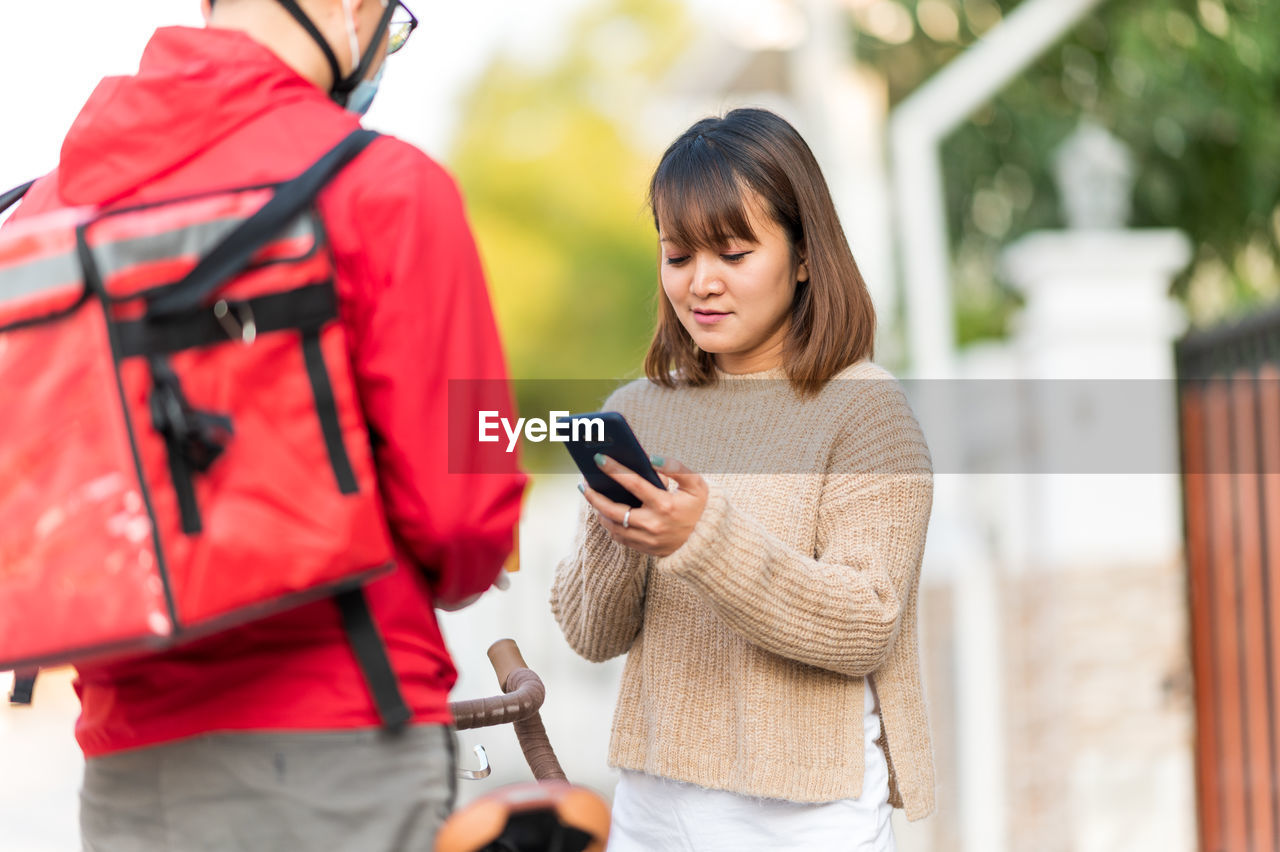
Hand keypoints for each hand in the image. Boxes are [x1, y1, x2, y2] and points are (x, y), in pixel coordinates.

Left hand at [580, 455, 707, 556]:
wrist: (708, 544)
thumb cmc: (701, 509)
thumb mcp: (696, 485)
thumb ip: (677, 468)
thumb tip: (651, 459)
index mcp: (665, 505)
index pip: (633, 484)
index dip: (614, 470)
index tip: (599, 459)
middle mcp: (653, 524)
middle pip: (613, 510)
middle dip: (595, 496)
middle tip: (584, 482)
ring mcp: (647, 540)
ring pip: (612, 526)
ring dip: (599, 510)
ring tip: (592, 495)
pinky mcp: (644, 549)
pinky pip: (619, 538)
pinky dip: (609, 524)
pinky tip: (604, 512)